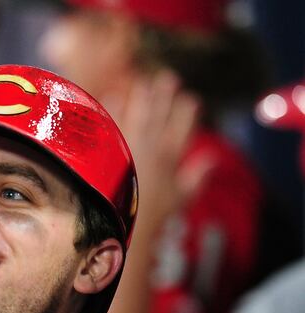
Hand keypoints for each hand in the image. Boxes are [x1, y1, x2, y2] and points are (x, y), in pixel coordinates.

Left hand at [115, 70, 204, 232]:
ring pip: (138, 114)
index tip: (191, 99)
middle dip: (165, 96)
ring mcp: (129, 146)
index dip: (187, 113)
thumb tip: (213, 159)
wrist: (121, 223)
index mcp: (170, 158)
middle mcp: (151, 148)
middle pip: (160, 116)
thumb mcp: (181, 198)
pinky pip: (111, 122)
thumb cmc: (152, 214)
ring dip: (142, 97)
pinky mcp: (109, 149)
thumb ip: (198, 176)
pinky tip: (112, 96)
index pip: (183, 128)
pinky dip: (112, 108)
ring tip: (144, 83)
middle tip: (168, 79)